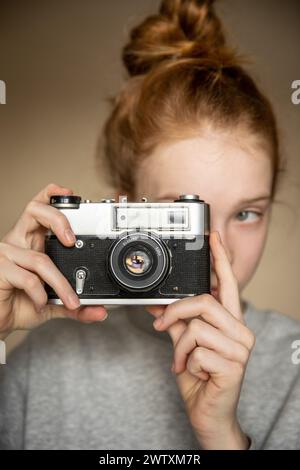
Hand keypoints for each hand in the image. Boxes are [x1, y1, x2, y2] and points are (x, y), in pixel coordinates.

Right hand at [0, 183, 107, 339]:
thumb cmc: (19, 305)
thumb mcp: (52, 303)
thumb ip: (75, 305)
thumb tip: (101, 310)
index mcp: (30, 242)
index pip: (38, 208)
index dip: (51, 195)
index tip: (70, 193)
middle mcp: (17, 242)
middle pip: (34, 211)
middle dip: (58, 218)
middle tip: (71, 240)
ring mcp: (6, 254)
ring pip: (40, 259)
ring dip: (60, 283)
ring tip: (70, 300)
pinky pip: (28, 278)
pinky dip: (40, 294)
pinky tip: (40, 303)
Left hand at [146, 231, 254, 448]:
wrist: (209, 414)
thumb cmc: (200, 376)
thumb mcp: (185, 344)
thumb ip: (176, 321)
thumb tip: (157, 304)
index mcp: (229, 321)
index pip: (227, 283)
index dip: (220, 259)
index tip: (213, 237)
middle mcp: (240, 331)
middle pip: (204, 302)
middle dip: (176, 312)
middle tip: (161, 325)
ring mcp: (240, 349)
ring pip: (196, 328)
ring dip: (180, 348)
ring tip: (182, 362)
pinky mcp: (233, 367)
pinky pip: (196, 353)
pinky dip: (185, 363)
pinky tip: (193, 373)